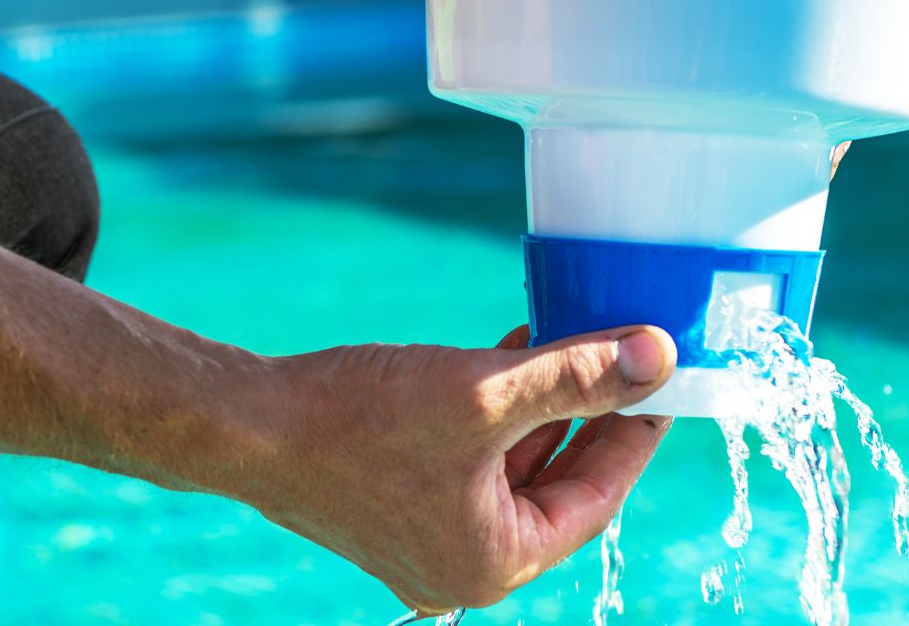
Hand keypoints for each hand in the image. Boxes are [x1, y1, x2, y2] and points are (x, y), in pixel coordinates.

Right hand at [231, 324, 676, 614]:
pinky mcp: (394, 507)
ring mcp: (424, 540)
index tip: (662, 385)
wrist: (245, 426)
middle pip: (554, 487)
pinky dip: (493, 418)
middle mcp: (461, 566)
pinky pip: (467, 466)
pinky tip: (507, 358)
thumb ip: (577, 376)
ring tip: (566, 343)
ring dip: (540, 409)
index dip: (634, 435)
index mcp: (493, 562)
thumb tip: (658, 357)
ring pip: (510, 471)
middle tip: (622, 361)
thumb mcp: (484, 392)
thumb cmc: (357, 420)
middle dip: (588, 417)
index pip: (595, 501)